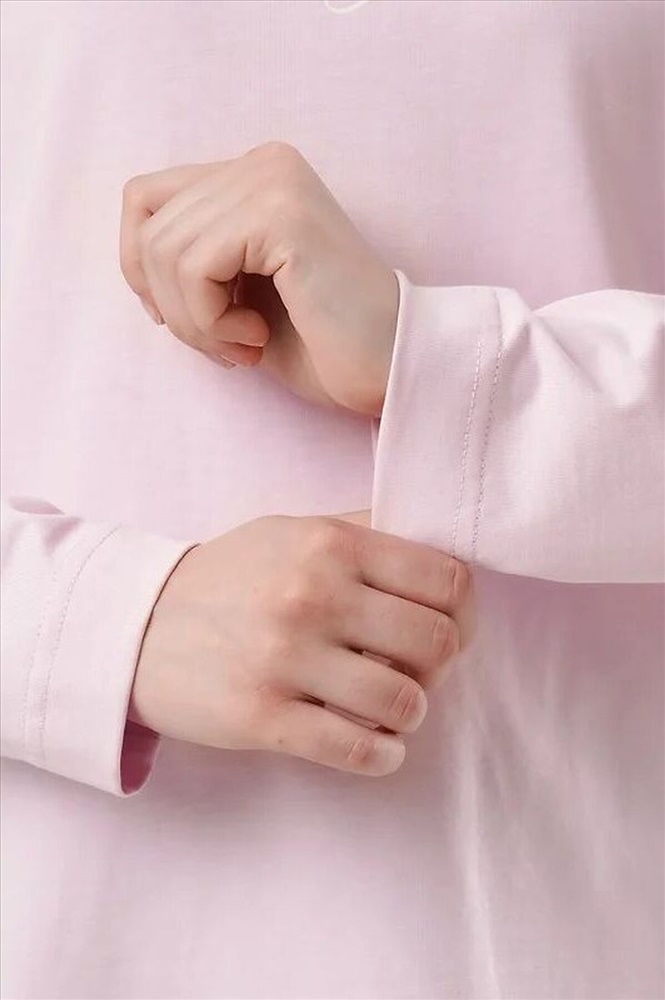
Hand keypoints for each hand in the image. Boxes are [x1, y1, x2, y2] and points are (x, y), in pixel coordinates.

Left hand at [120, 142, 398, 415]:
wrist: (391, 367)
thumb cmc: (321, 342)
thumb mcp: (238, 292)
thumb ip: (192, 260)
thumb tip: (134, 262)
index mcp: (253, 174)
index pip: (144, 199)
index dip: (141, 268)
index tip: (188, 320)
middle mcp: (263, 163)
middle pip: (147, 226)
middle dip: (172, 307)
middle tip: (226, 346)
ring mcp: (273, 181)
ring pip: (162, 250)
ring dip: (193, 321)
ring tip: (243, 346)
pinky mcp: (281, 214)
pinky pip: (194, 267)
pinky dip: (210, 320)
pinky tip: (255, 338)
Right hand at [130, 514, 472, 776]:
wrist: (138, 625)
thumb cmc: (233, 577)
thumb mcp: (295, 530)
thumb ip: (367, 533)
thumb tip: (445, 552)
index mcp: (331, 543)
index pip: (449, 580)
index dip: (465, 614)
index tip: (450, 631)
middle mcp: (313, 594)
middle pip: (438, 644)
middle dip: (440, 669)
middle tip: (415, 674)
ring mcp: (286, 657)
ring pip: (404, 702)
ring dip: (409, 714)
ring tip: (389, 709)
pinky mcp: (262, 715)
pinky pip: (356, 749)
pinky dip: (383, 756)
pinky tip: (376, 747)